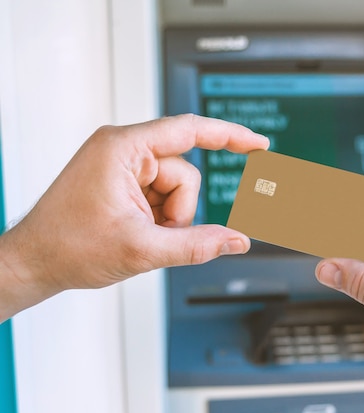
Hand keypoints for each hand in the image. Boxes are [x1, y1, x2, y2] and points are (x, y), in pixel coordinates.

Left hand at [0, 114, 268, 321]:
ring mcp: (123, 166)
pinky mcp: (124, 182)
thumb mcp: (142, 248)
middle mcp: (124, 150)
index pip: (190, 130)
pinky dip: (159, 219)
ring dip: (169, 218)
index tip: (258, 144)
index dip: (231, 136)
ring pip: (177, 189)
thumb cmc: (68, 246)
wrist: (35, 262)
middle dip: (179, 210)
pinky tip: (136, 231)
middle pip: (185, 173)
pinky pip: (163, 197)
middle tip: (154, 233)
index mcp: (123, 148)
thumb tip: (239, 240)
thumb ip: (198, 244)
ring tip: (140, 234)